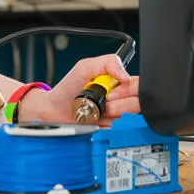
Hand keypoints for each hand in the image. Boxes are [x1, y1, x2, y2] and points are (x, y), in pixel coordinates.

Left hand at [17, 54, 139, 125]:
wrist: (54, 110)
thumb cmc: (69, 87)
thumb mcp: (86, 67)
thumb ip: (108, 62)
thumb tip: (126, 75)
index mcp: (118, 82)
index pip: (139, 86)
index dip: (128, 90)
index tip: (111, 92)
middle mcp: (121, 99)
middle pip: (137, 104)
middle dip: (119, 104)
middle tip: (103, 103)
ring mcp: (116, 116)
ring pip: (128, 119)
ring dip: (110, 116)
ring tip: (95, 112)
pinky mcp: (110, 131)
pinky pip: (118, 131)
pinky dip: (106, 127)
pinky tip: (96, 121)